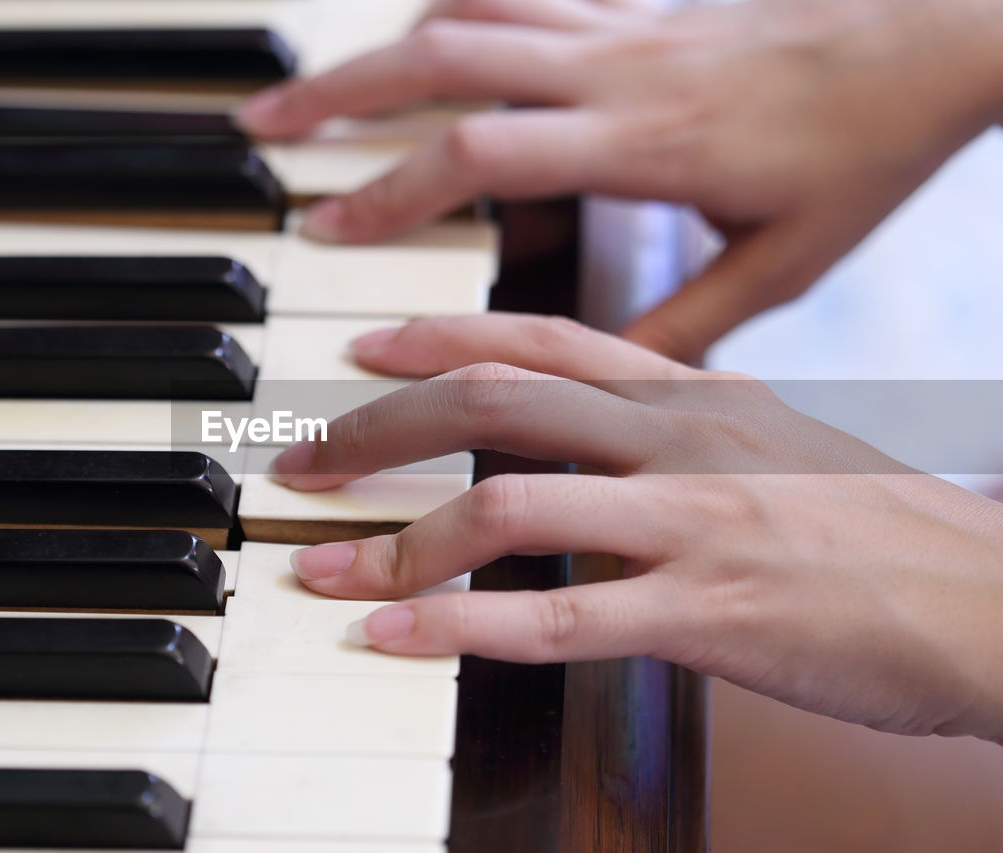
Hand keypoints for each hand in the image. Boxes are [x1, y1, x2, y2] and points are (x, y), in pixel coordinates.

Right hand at [239, 0, 1002, 361]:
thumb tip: (612, 387)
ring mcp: (620, 29)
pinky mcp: (633, 10)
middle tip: (266, 136)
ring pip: (467, 18)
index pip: (480, 155)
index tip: (329, 229)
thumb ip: (686, 327)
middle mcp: (613, 73)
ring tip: (308, 91)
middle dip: (339, 102)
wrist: (934, 42)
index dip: (392, 191)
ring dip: (375, 54)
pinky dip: (452, 7)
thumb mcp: (780, 268)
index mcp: (642, 143)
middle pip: (442, 64)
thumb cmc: (863, 153)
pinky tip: (413, 35)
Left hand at [270, 314, 1002, 742]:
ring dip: (398, 541)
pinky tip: (396, 637)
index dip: (438, 335)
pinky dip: (459, 627)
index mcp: (693, 391)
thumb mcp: (768, 443)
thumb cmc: (874, 530)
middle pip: (495, 403)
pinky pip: (555, 617)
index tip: (365, 351)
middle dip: (379, 429)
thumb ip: (669, 426)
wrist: (989, 602)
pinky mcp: (705, 613)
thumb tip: (583, 427)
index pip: (538, 337)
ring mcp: (690, 523)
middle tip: (306, 459)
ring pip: (509, 505)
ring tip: (327, 566)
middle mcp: (680, 437)